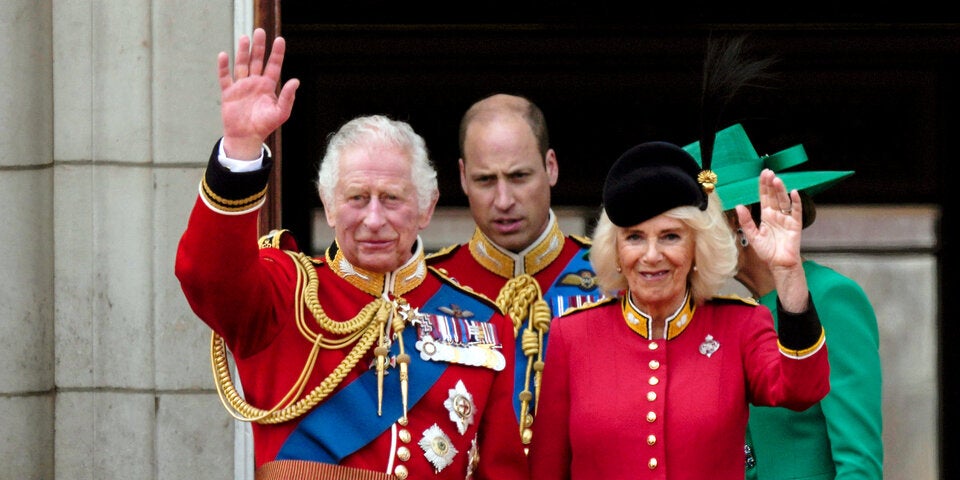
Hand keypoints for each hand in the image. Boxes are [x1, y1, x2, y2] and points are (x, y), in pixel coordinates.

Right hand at [218, 28, 299, 159]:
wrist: (246, 138)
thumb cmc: (265, 126)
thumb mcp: (280, 113)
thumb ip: (287, 97)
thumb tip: (296, 81)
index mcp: (268, 86)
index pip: (274, 66)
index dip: (277, 53)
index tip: (279, 39)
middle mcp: (255, 83)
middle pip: (257, 60)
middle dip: (259, 47)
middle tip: (260, 31)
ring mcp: (241, 86)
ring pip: (242, 65)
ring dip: (243, 52)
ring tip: (244, 38)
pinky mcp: (228, 92)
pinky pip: (225, 77)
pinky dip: (224, 67)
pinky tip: (224, 55)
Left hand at [735, 168, 807, 311]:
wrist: (779, 264)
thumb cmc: (767, 252)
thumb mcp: (752, 236)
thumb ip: (746, 222)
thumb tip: (739, 206)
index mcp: (766, 216)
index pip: (764, 198)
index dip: (763, 186)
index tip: (762, 175)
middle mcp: (776, 215)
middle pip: (774, 196)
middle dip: (771, 184)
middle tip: (769, 172)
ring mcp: (786, 219)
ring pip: (784, 201)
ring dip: (781, 190)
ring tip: (777, 180)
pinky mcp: (795, 225)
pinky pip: (796, 211)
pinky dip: (796, 202)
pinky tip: (794, 193)